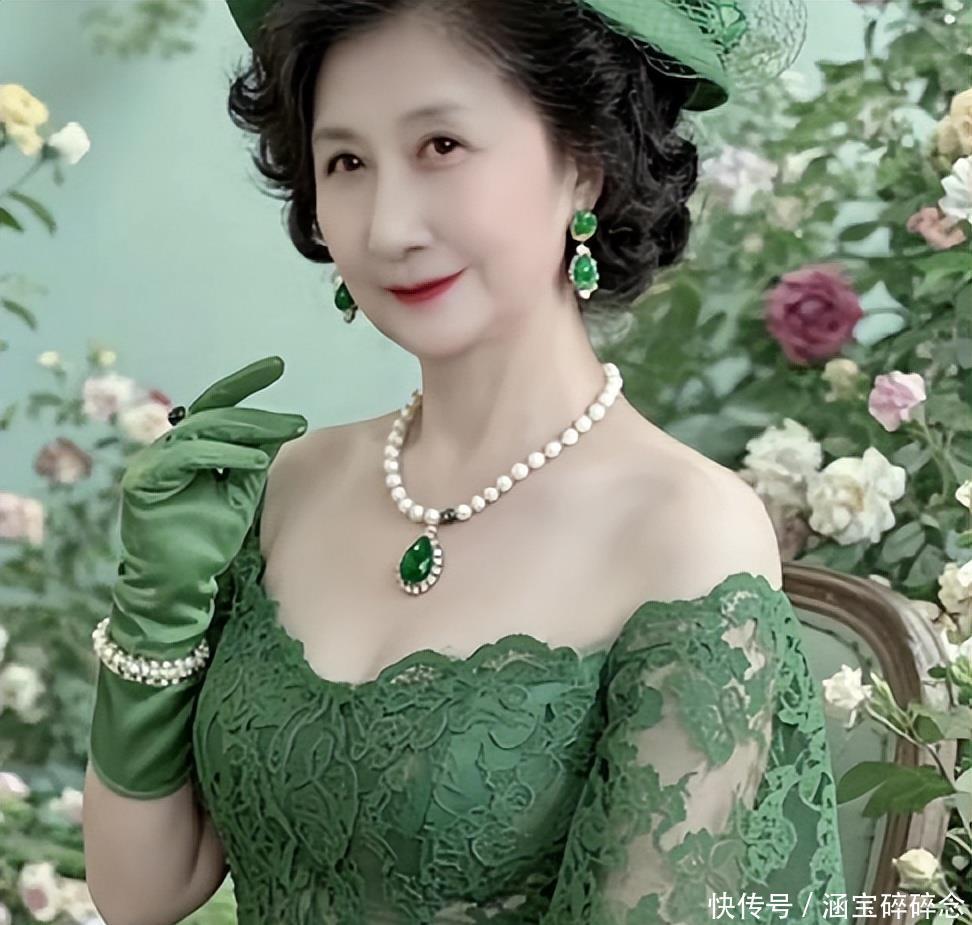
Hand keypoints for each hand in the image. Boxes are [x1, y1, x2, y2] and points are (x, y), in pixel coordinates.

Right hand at [110, 355, 306, 657]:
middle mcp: (168, 449)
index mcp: (189, 448)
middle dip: (259, 412)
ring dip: (248, 431)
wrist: (179, 585)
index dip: (246, 384)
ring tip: (287, 434)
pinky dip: (225, 456)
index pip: (218, 406)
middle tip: (297, 418)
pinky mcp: (145, 482)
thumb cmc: (208, 540)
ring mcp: (152, 463)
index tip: (278, 365)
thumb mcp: (241, 491)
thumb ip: (254, 457)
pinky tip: (257, 460)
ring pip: (203, 431)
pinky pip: (189, 457)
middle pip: (214, 415)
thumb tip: (282, 425)